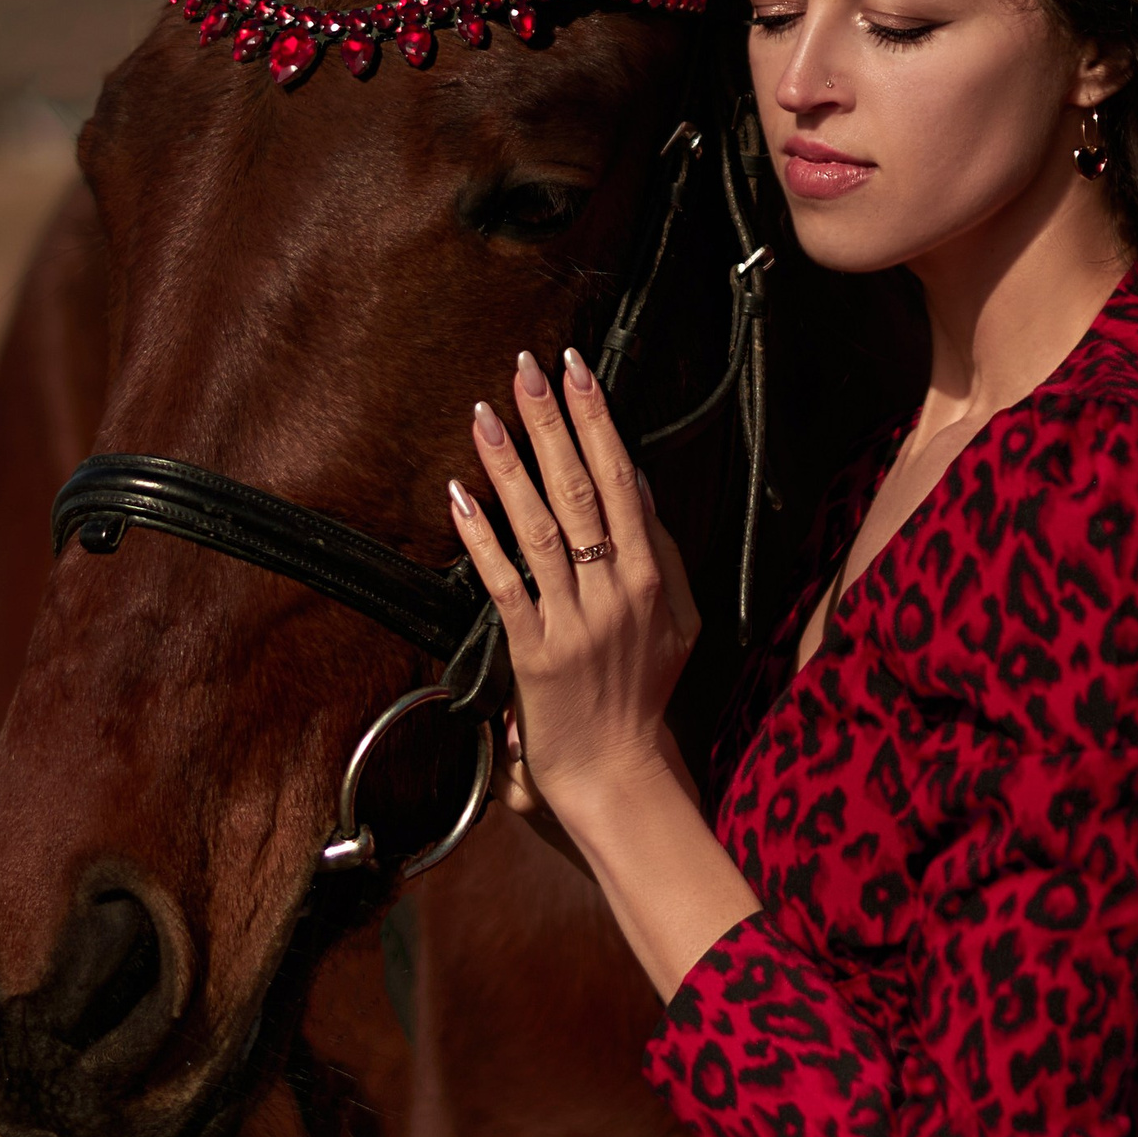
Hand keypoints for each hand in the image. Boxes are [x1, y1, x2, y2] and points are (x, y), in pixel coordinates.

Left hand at [448, 346, 702, 835]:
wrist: (617, 769)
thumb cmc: (642, 694)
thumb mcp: (676, 622)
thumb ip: (660, 555)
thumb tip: (639, 485)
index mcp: (652, 578)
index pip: (626, 481)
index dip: (600, 422)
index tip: (579, 373)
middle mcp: (618, 591)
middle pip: (585, 489)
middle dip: (555, 422)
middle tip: (530, 368)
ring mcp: (576, 620)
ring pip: (542, 526)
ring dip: (512, 465)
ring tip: (487, 413)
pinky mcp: (535, 651)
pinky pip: (506, 583)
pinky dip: (483, 538)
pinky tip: (461, 497)